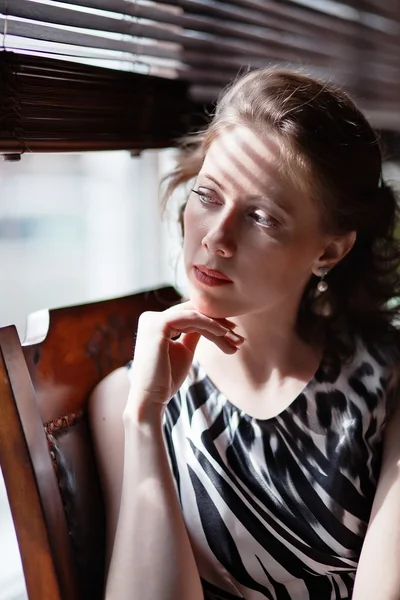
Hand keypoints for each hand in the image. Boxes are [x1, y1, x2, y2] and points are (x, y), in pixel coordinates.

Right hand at [125, 301, 243, 418]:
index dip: (212, 323)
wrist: (151, 399)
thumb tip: (210, 322)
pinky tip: (223, 333)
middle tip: (239, 337)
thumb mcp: (184, 351)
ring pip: (193, 315)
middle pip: (191, 313)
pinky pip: (189, 318)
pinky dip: (208, 324)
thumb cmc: (166, 380)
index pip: (188, 316)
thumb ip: (193, 334)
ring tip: (235, 339)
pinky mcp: (157, 325)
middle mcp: (150, 318)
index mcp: (155, 323)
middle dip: (218, 323)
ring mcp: (152, 320)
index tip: (233, 335)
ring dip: (217, 326)